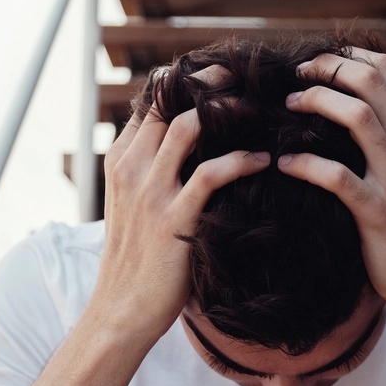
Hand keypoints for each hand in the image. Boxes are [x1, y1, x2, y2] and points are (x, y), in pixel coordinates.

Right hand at [90, 67, 269, 341]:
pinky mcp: (173, 218)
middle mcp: (131, 166)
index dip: (188, 78)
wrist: (121, 310)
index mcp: (121, 159)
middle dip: (210, 78)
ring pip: (187, 124)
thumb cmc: (136, 261)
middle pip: (168, 98)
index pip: (151, 98)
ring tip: (260, 107)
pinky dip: (241, 160)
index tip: (225, 76)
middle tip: (249, 75)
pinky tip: (264, 161)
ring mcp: (150, 191)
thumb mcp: (133, 206)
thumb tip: (190, 145)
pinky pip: (211, 173)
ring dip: (227, 109)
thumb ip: (153, 171)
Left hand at [277, 49, 385, 316]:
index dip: (347, 55)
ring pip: (355, 116)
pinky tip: (284, 163)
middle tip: (295, 75)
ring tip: (288, 106)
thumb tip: (369, 106)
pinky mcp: (377, 212)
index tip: (319, 60)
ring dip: (315, 102)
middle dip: (325, 68)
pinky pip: (335, 176)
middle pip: (369, 81)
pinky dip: (305, 164)